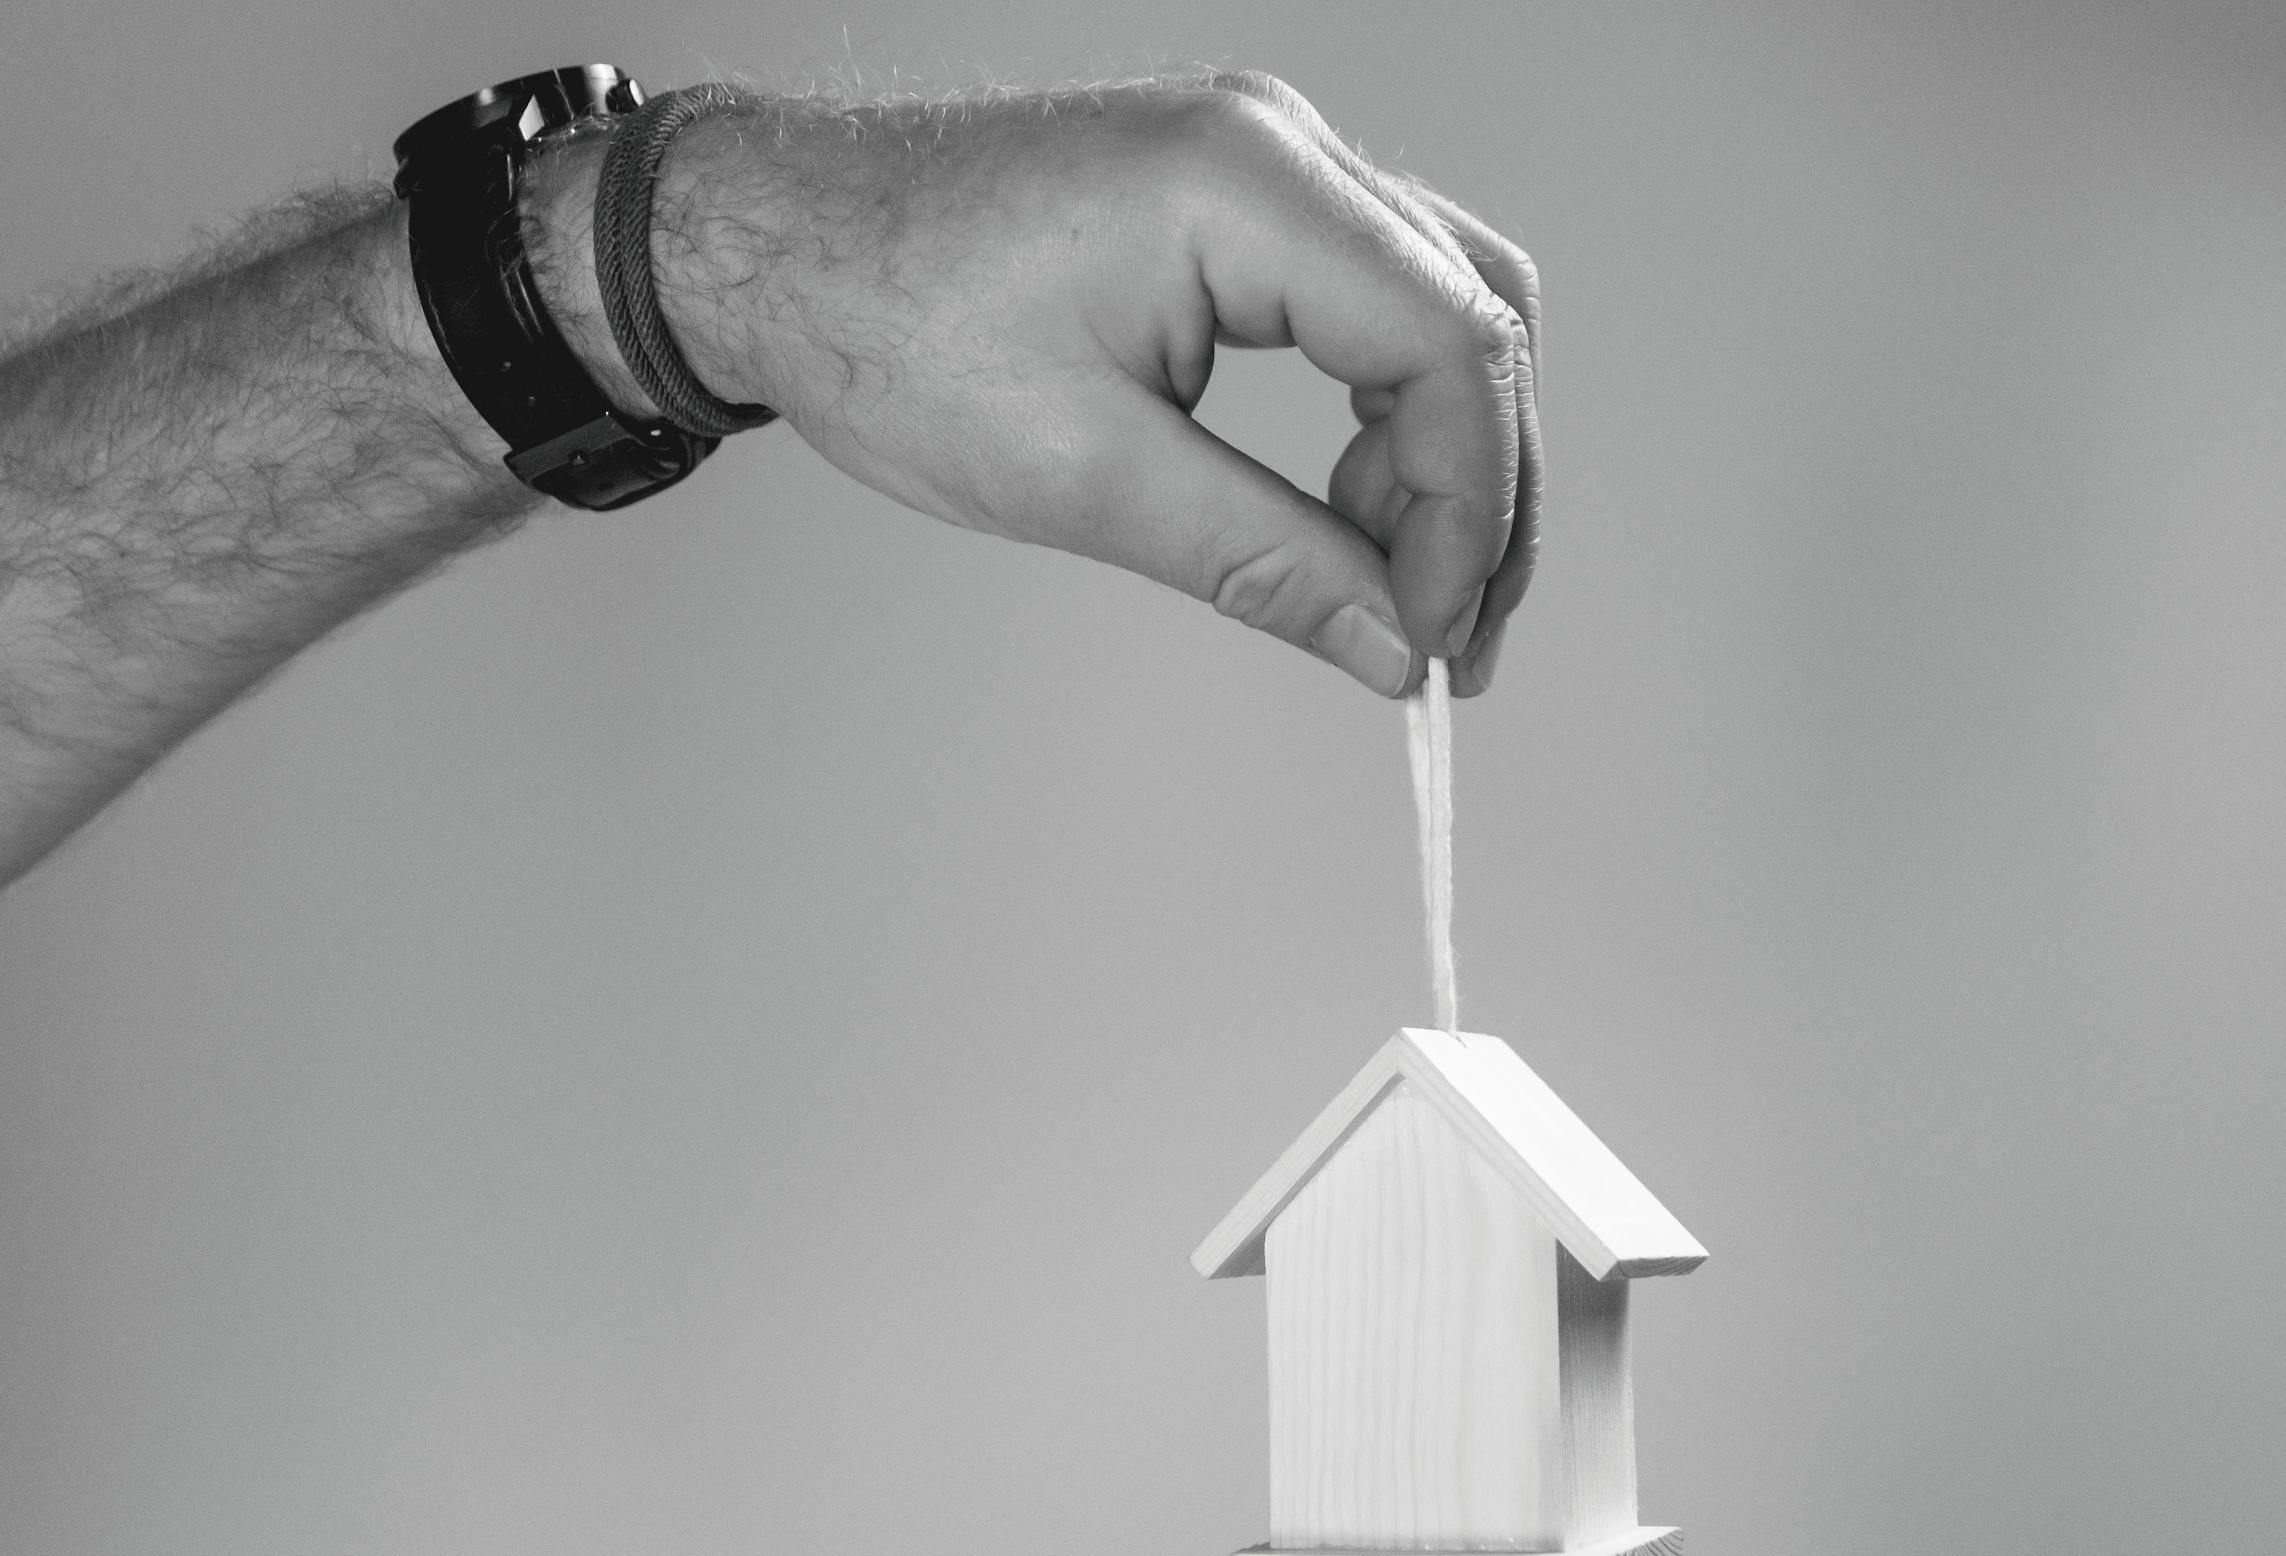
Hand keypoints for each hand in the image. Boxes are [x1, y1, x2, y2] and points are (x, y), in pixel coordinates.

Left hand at [644, 74, 1540, 697]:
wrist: (772, 243)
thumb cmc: (883, 326)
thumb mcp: (1085, 476)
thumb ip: (1266, 562)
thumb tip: (1391, 645)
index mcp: (1247, 186)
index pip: (1453, 346)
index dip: (1467, 511)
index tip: (1430, 637)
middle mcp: (1281, 148)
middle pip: (1478, 318)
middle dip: (1481, 494)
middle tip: (1448, 638)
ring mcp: (1264, 162)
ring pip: (1443, 307)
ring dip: (1446, 456)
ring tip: (1398, 585)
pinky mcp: (1236, 198)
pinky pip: (1373, 298)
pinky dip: (1386, 412)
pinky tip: (1349, 507)